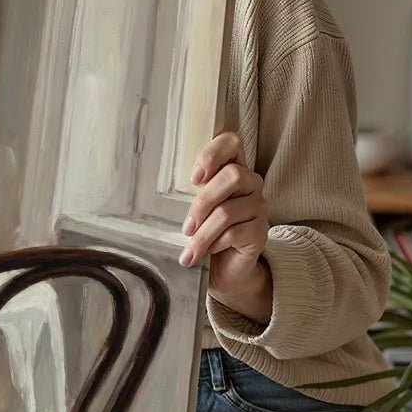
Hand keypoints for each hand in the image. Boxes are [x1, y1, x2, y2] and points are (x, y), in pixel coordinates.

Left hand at [179, 131, 270, 320]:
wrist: (223, 269)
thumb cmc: (203, 231)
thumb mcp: (191, 208)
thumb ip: (183, 192)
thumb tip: (151, 191)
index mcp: (232, 168)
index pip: (232, 142)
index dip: (213, 153)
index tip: (193, 178)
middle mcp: (251, 183)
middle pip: (233, 176)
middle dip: (203, 201)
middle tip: (186, 226)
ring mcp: (259, 207)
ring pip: (229, 211)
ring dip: (203, 232)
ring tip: (189, 248)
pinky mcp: (261, 231)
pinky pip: (236, 233)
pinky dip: (215, 244)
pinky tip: (205, 254)